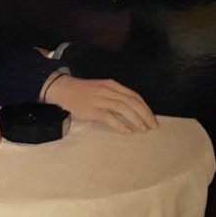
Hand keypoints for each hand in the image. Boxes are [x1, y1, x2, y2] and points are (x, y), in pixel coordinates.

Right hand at [44, 75, 158, 133]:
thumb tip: (132, 111)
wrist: (63, 89)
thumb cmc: (83, 92)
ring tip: (143, 129)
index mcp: (112, 85)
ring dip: (136, 120)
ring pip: (124, 108)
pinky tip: (128, 131)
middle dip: (145, 115)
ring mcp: (100, 99)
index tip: (152, 118)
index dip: (146, 108)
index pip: (134, 96)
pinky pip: (110, 117)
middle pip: (132, 102)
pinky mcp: (92, 110)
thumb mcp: (101, 89)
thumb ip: (115, 97)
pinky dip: (121, 125)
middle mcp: (108, 90)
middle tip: (153, 126)